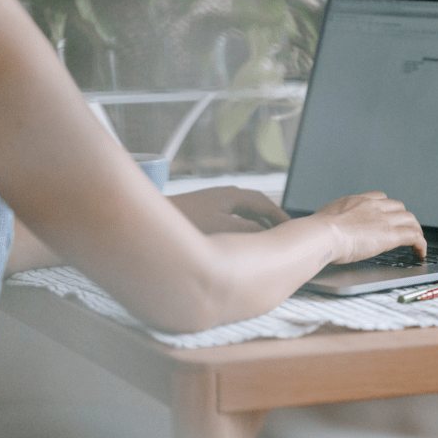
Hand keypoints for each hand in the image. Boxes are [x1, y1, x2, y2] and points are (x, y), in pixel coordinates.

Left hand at [168, 186, 289, 233]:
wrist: (144, 220)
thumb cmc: (182, 222)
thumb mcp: (220, 227)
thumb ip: (247, 229)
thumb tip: (266, 232)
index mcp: (231, 196)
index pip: (264, 204)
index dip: (280, 218)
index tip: (293, 230)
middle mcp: (224, 195)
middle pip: (256, 205)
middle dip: (271, 218)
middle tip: (283, 234)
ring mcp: (212, 202)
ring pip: (243, 212)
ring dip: (256, 223)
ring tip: (265, 239)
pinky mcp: (202, 212)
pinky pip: (232, 217)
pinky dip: (242, 227)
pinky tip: (238, 241)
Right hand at [312, 192, 426, 262]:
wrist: (323, 234)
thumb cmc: (316, 232)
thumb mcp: (323, 220)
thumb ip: (329, 222)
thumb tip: (322, 230)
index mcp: (356, 201)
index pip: (380, 197)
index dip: (387, 208)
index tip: (387, 216)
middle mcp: (373, 206)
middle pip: (398, 207)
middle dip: (403, 218)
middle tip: (404, 230)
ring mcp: (383, 219)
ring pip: (410, 219)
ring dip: (415, 229)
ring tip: (416, 242)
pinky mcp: (391, 235)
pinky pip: (414, 236)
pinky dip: (420, 243)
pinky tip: (420, 252)